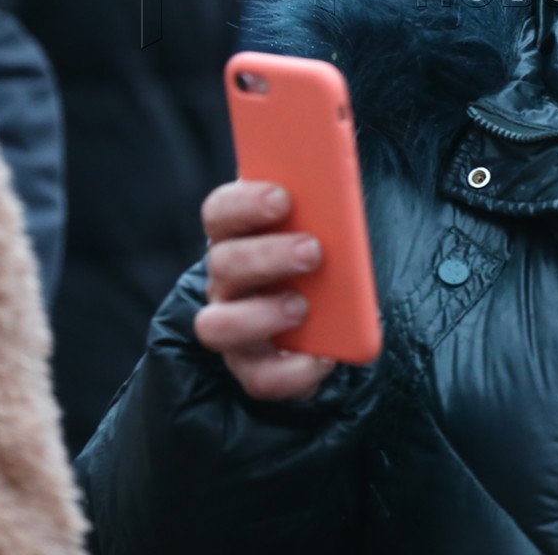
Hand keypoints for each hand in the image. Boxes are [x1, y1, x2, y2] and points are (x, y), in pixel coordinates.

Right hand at [195, 180, 336, 400]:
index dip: (245, 202)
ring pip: (218, 326)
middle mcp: (226, 281)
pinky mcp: (253, 369)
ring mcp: (233, 327)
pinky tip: (322, 356)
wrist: (330, 324)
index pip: (220, 211)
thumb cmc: (322, 260)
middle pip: (222, 264)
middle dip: (266, 255)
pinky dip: (292, 371)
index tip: (283, 197)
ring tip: (303, 307)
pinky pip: (259, 379)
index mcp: (239, 235)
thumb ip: (325, 205)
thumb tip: (339, 179)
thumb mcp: (327, 226)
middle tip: (313, 250)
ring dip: (262, 314)